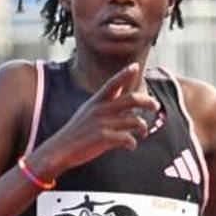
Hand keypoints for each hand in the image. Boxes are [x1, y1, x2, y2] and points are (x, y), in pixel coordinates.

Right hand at [22, 57, 160, 182]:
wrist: (60, 149)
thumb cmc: (77, 131)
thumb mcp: (88, 111)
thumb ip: (106, 101)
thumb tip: (121, 90)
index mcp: (96, 101)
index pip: (112, 83)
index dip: (125, 74)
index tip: (136, 66)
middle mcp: (101, 109)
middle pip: (131, 99)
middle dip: (147, 101)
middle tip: (155, 105)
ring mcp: (103, 123)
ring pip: (134, 120)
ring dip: (143, 127)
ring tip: (143, 132)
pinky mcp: (104, 138)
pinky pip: (127, 138)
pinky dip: (132, 143)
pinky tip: (131, 146)